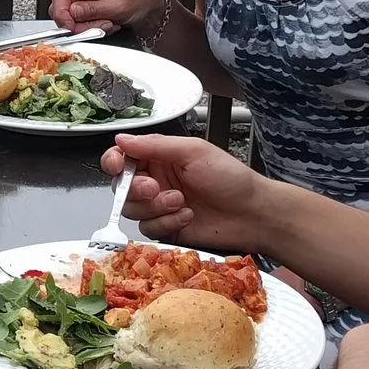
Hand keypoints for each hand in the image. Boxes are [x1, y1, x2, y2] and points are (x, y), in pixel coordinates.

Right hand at [50, 0, 164, 34]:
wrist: (150, 2)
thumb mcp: (120, 7)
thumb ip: (94, 9)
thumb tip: (71, 12)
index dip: (61, 14)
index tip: (72, 29)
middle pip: (61, 7)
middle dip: (76, 24)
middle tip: (97, 29)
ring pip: (68, 16)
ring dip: (84, 26)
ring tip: (106, 25)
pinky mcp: (85, 4)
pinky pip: (77, 19)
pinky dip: (88, 26)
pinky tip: (103, 24)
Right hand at [102, 133, 274, 251]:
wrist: (253, 213)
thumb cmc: (230, 178)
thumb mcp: (193, 151)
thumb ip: (155, 145)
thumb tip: (122, 139)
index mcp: (160, 158)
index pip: (123, 158)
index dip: (114, 162)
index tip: (118, 167)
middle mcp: (157, 181)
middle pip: (122, 187)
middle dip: (135, 189)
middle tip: (154, 188)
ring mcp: (160, 206)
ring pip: (133, 210)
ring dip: (155, 207)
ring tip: (181, 202)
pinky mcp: (167, 228)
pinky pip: (148, 229)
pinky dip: (166, 223)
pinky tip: (187, 216)